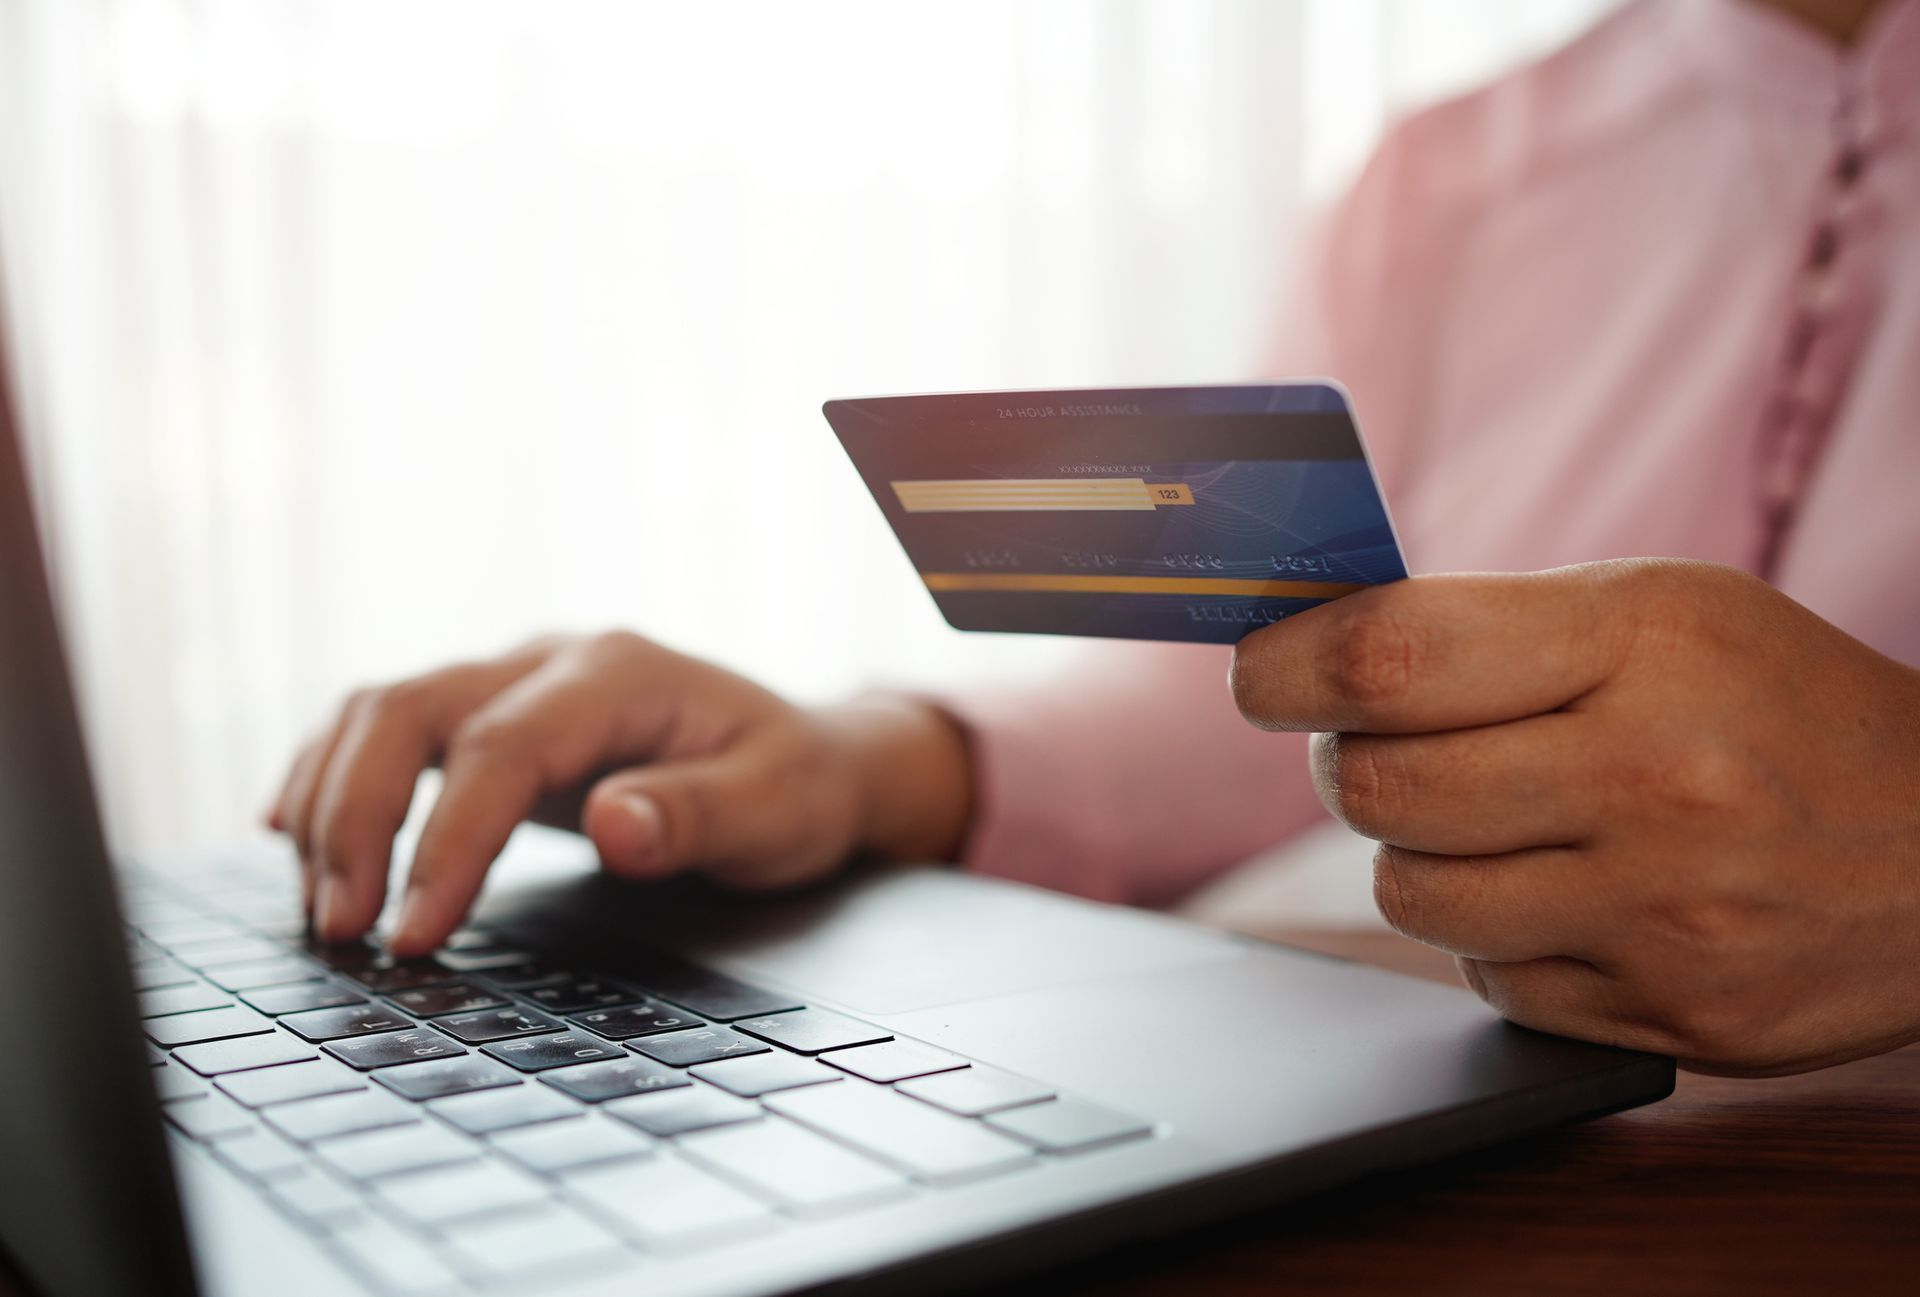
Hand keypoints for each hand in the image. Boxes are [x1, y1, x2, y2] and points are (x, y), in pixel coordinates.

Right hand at [269, 631, 972, 955]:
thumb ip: (698, 815)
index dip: (447, 839)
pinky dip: (334, 778)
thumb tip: (613, 825)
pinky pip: (388, 727)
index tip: (413, 934)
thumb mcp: (778, 810)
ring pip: (382, 709)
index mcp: (621, 673)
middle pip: (410, 708)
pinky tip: (298, 839)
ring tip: (321, 909)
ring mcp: (516, 679)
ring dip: (333, 802)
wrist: (808, 756)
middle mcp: (552, 660)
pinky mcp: (494, 715)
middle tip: (340, 930)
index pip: (502, 746)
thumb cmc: (795, 787)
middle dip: (359, 818)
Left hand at [1230, 559, 1919, 1075]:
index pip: (1394, 658)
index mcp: (1644, 643)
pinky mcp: (1674, 1019)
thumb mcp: (1663, 613)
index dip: (1288, 667)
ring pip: (1411, 896)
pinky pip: (1491, 981)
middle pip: (1376, 790)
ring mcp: (1666, 914)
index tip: (1259, 675)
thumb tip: (1308, 653)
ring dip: (1415, 857)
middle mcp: (1655, 779)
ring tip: (1488, 822)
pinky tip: (1569, 896)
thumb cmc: (1780, 706)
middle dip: (1343, 764)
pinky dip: (1498, 938)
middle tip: (1374, 747)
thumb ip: (1490, 627)